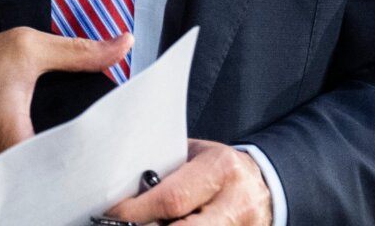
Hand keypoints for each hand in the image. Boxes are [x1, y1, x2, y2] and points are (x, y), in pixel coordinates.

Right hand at [0, 26, 131, 179]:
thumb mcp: (25, 49)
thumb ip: (78, 51)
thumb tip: (121, 45)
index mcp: (14, 144)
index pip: (70, 169)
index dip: (96, 165)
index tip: (114, 157)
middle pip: (55, 185)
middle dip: (79, 173)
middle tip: (104, 164)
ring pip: (34, 191)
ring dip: (54, 177)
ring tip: (80, 166)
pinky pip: (15, 188)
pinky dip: (31, 178)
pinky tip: (47, 165)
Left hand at [104, 139, 271, 224]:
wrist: (261, 184)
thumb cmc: (218, 167)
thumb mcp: (196, 156)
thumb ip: (168, 171)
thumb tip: (125, 189)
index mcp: (221, 168)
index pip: (173, 198)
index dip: (138, 211)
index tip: (114, 214)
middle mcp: (235, 202)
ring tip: (141, 225)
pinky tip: (161, 225)